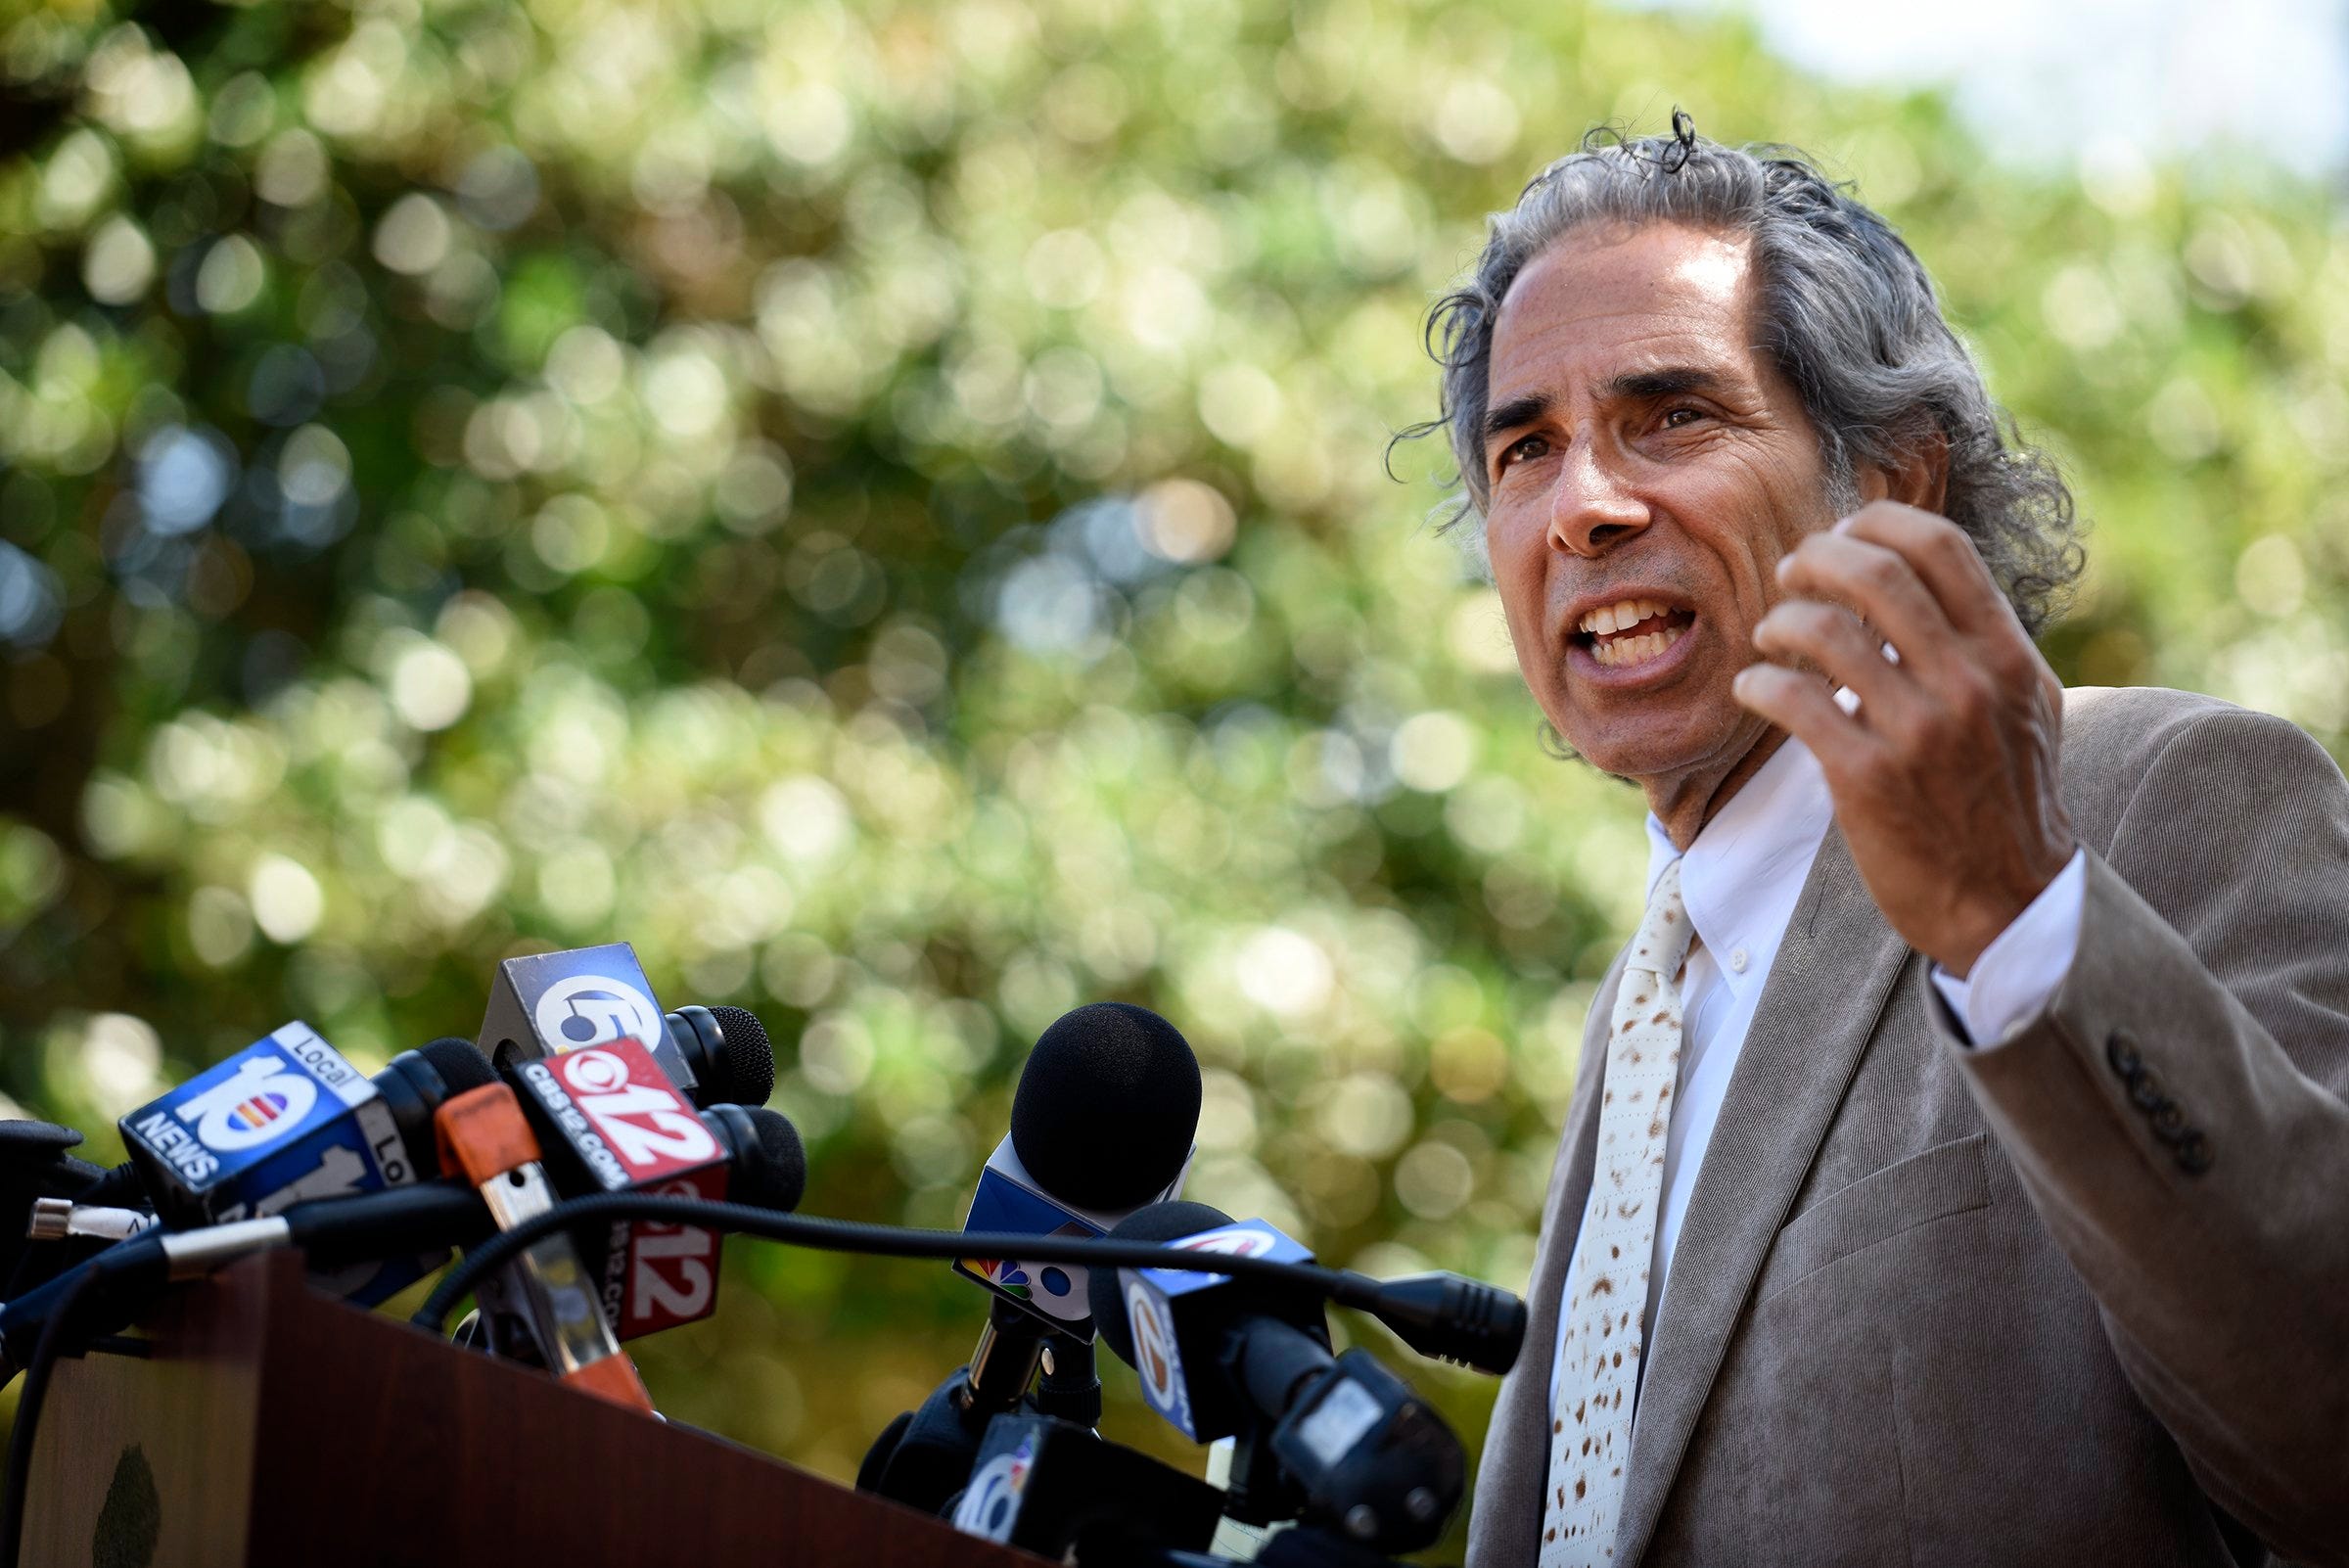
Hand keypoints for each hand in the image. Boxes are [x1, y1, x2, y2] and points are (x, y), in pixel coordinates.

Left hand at [1730, 502, 2075, 976]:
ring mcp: (1918, 730)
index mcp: (2007, 654)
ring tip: (1771, 638)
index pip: (1940, 546)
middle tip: (1791, 574)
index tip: (1843, 534)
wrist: (2007, 900)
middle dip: (1815, 559)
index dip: (1877, 523)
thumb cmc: (2008, 799)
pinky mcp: (1867, 777)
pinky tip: (1755, 689)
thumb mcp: (2026, 706)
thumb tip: (1928, 575)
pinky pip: (1793, 700)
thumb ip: (1986, 640)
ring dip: (1780, 622)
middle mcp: (1968, 682)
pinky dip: (1759, 683)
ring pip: (1824, 631)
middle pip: (1874, 572)